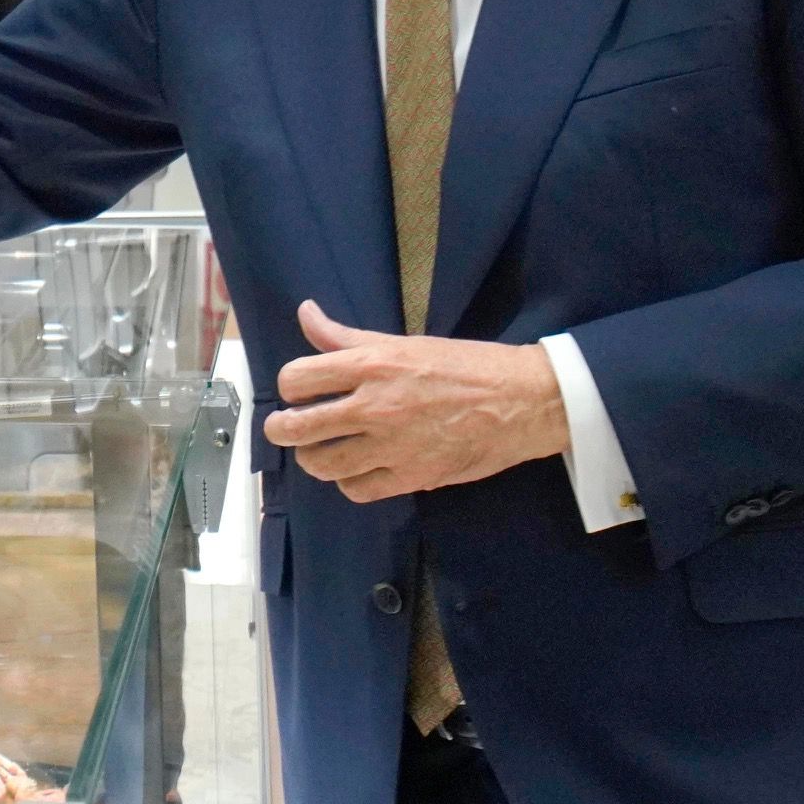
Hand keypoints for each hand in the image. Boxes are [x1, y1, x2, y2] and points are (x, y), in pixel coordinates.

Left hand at [264, 301, 567, 505]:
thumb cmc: (464, 365)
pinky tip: (356, 470)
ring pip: (322, 464)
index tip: (298, 392)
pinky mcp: (412, 476)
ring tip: (320, 451)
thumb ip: (346, 336)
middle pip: (298, 427)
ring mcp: (392, 445)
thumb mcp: (402, 342)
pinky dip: (349, 483)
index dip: (289, 386)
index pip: (296, 378)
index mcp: (370, 365)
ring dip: (313, 459)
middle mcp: (374, 406)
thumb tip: (306, 313)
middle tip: (287, 427)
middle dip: (282, 428)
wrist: (521, 400)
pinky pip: (357, 490)